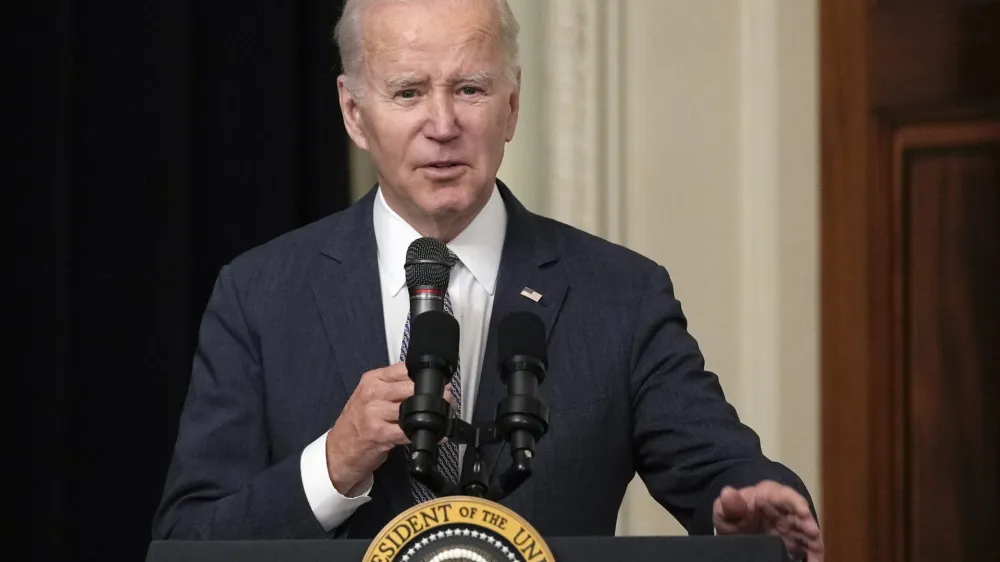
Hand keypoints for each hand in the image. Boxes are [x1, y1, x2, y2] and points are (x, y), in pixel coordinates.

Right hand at [325, 362, 452, 494]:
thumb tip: (426, 385)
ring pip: (412, 407)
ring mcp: (374, 413)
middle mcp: (372, 393)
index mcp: (372, 379)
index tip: (439, 383)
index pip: (405, 369)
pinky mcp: (378, 433)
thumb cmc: (357, 424)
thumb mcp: (370, 397)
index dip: (426, 377)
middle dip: (433, 395)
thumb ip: (394, 387)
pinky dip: (424, 433)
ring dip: (431, 414)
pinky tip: (435, 435)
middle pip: (411, 387)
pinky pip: (408, 430)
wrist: (337, 451)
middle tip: (447, 400)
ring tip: (442, 418)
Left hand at [713, 480, 822, 561]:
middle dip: (808, 523)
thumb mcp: (726, 508)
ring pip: (808, 532)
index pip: (784, 495)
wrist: (737, 525)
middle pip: (801, 515)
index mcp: (769, 495)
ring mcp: (792, 526)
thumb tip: (727, 492)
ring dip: (813, 542)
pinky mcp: (795, 541)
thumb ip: (729, 504)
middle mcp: (786, 509)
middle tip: (813, 533)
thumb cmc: (734, 512)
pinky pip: (807, 548)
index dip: (795, 501)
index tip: (803, 510)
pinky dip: (812, 555)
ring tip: (816, 555)